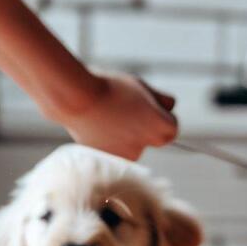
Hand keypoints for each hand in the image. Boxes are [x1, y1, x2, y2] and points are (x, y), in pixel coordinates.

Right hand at [49, 71, 177, 160]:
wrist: (74, 98)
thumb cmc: (109, 88)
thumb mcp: (139, 85)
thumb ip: (160, 98)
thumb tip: (172, 105)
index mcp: (160, 127)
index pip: (172, 128)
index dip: (162, 115)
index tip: (149, 106)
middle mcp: (149, 145)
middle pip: (155, 139)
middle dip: (147, 127)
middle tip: (128, 110)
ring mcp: (128, 154)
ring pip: (135, 145)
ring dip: (128, 134)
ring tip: (109, 116)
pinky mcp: (112, 160)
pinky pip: (117, 149)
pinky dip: (112, 140)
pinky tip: (100, 125)